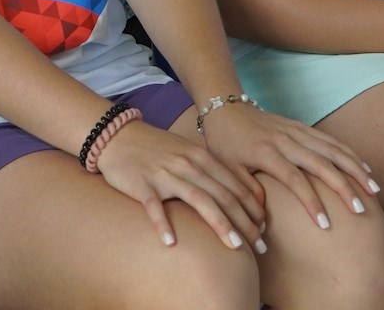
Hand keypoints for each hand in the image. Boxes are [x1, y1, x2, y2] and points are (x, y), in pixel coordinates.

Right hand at [95, 119, 265, 249]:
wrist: (119, 136)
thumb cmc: (158, 149)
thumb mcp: (189, 153)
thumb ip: (212, 172)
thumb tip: (241, 196)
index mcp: (202, 158)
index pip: (235, 186)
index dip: (253, 209)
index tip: (264, 230)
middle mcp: (188, 165)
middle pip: (223, 195)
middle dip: (245, 222)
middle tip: (259, 247)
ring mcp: (166, 174)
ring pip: (198, 199)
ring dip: (219, 223)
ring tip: (234, 247)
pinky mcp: (143, 184)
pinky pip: (154, 206)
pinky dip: (163, 223)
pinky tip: (171, 242)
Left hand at [198, 102, 380, 230]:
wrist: (226, 109)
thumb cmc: (224, 145)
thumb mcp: (227, 171)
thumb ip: (245, 194)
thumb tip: (260, 225)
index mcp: (266, 153)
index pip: (294, 180)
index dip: (311, 202)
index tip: (325, 224)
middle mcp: (286, 140)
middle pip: (322, 163)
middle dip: (344, 187)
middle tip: (360, 210)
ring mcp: (296, 131)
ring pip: (333, 149)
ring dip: (355, 169)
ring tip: (373, 190)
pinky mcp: (302, 127)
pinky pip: (331, 140)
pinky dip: (350, 154)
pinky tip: (364, 169)